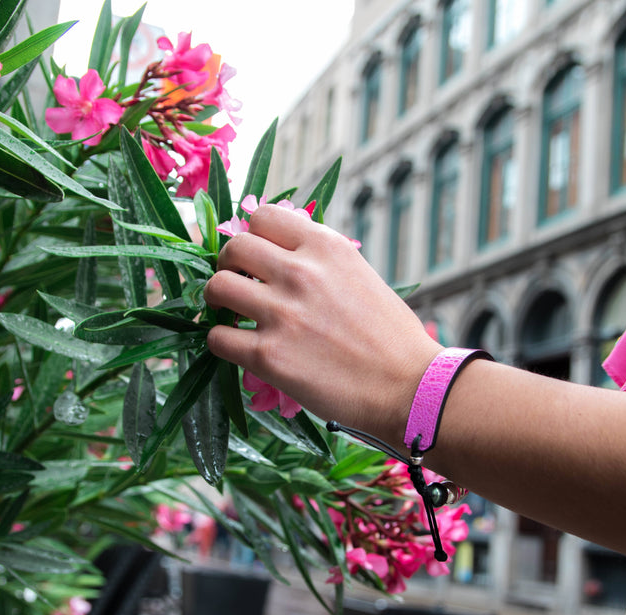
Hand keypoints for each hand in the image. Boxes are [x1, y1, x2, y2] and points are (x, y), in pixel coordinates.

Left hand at [204, 204, 441, 440]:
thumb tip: (280, 254)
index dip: (254, 236)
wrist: (409, 387)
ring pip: (216, 287)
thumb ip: (320, 260)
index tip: (257, 256)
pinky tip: (237, 346)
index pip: (263, 215)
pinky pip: (217, 337)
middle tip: (238, 284)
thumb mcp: (359, 275)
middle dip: (229, 265)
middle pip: (233, 247)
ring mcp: (281, 313)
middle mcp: (300, 272)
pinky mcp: (268, 356)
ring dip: (217, 300)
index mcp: (326, 247)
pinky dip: (221, 341)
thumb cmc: (390, 336)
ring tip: (230, 313)